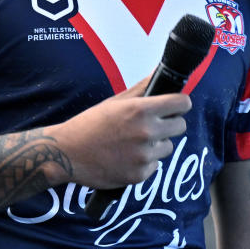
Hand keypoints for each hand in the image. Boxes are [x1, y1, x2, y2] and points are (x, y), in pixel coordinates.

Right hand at [47, 75, 191, 188]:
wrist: (67, 153)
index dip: (180, 104)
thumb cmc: (90, 124)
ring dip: (156, 144)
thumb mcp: (115, 102)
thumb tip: (159, 72)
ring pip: (167, 147)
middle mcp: (146, 132)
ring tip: (133, 143)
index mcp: (141, 110)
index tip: (175, 106)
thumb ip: (142, 88)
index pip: (182, 103)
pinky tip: (126, 157)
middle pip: (181, 126)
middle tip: (153, 125)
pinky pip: (155, 165)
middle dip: (170, 124)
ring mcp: (144, 156)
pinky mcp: (140, 175)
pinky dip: (144, 162)